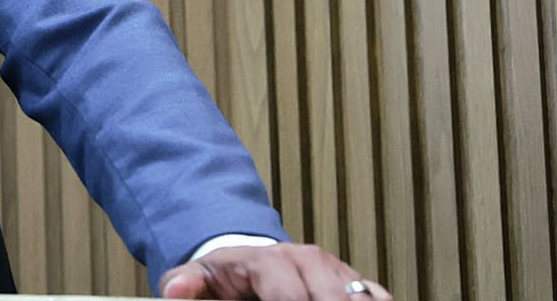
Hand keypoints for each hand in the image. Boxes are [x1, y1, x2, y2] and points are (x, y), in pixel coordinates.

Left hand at [158, 243, 390, 299]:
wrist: (250, 260)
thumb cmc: (226, 277)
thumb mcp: (198, 278)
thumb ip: (186, 284)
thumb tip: (176, 290)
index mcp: (272, 261)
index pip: (291, 300)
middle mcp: (313, 263)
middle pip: (335, 299)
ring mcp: (340, 273)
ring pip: (365, 298)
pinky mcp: (359, 285)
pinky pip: (380, 299)